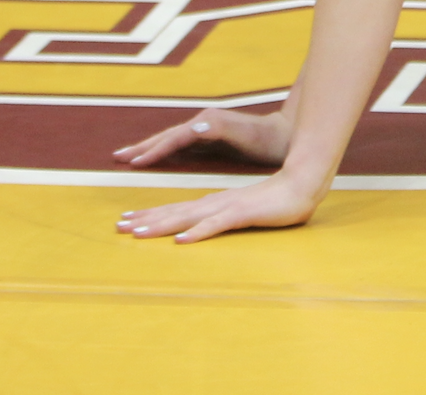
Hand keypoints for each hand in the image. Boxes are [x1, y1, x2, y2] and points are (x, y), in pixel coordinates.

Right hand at [113, 107, 291, 168]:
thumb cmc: (266, 139)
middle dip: (142, 146)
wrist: (285, 135)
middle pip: (165, 136)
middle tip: (117, 157)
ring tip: (126, 157)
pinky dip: (162, 152)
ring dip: (148, 148)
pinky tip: (153, 159)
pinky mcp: (208, 138)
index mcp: (207, 123)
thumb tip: (193, 127)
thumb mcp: (244, 134)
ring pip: (169, 140)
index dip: (154, 150)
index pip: (173, 138)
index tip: (134, 162)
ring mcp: (204, 130)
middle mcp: (202, 123)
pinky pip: (178, 146)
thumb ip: (219, 129)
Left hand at [114, 169, 325, 243]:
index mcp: (216, 202)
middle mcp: (217, 202)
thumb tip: (204, 225)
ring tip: (138, 233)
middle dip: (147, 219)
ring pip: (189, 217)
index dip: (152, 214)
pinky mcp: (245, 213)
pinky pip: (218, 225)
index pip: (178, 208)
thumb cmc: (278, 199)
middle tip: (119, 226)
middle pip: (176, 212)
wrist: (306, 183)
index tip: (128, 220)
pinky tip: (182, 241)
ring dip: (163, 225)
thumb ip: (225, 215)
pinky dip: (198, 232)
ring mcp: (230, 207)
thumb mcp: (245, 209)